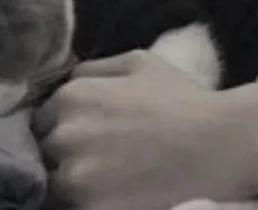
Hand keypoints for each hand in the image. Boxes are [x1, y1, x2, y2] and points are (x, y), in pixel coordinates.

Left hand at [34, 50, 257, 209]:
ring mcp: (74, 173)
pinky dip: (88, 196)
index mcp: (72, 95)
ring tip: (106, 172)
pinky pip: (72, 201)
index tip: (86, 131)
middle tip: (98, 152)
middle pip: (46, 147)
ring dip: (73, 175)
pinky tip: (113, 187)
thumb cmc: (178, 98)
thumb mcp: (136, 62)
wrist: (214, 143)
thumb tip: (67, 79)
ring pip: (55, 179)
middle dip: (65, 148)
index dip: (63, 124)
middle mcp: (64, 132)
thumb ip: (95, 68)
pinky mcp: (88, 205)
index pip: (43, 116)